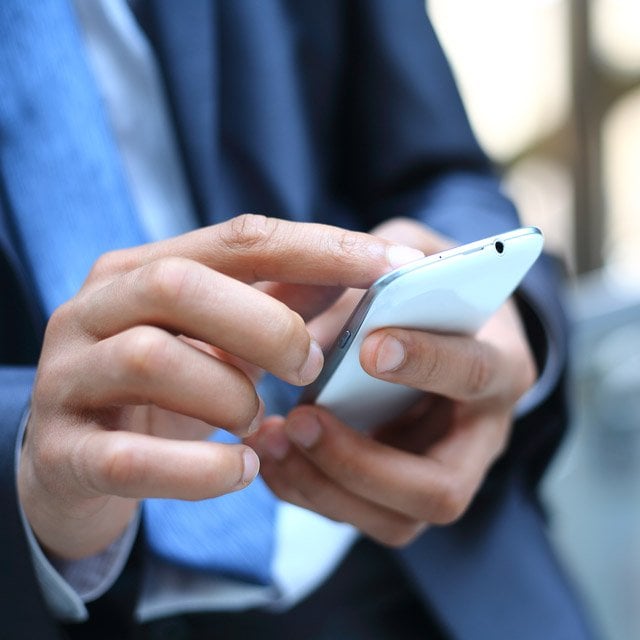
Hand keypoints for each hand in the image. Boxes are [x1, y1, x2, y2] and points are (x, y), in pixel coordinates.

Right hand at [18, 215, 423, 558]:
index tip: (392, 267)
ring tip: (259, 421)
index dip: (319, 249)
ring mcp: (68, 378)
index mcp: (139, 270)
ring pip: (150, 360)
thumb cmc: (159, 390)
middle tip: (310, 368)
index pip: (238, 239)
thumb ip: (274, 302)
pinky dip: (200, 469)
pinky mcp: (62, 453)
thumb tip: (358, 272)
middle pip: (181, 286)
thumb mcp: (212, 337)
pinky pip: (129, 459)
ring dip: (230, 395)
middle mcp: (93, 310)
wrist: (72, 461)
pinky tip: (241, 470)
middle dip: (266, 326)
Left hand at [249, 218, 536, 545]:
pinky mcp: (403, 490)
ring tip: (271, 439)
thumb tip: (336, 297)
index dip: (427, 363)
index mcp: (500, 363)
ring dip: (323, 486)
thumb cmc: (428, 289)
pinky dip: (307, 490)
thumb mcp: (413, 254)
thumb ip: (383, 263)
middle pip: (441, 488)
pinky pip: (359, 516)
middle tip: (301, 418)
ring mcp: (443, 471)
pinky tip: (272, 454)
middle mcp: (480, 435)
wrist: (439, 330)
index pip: (475, 374)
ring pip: (396, 519)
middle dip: (362, 461)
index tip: (369, 347)